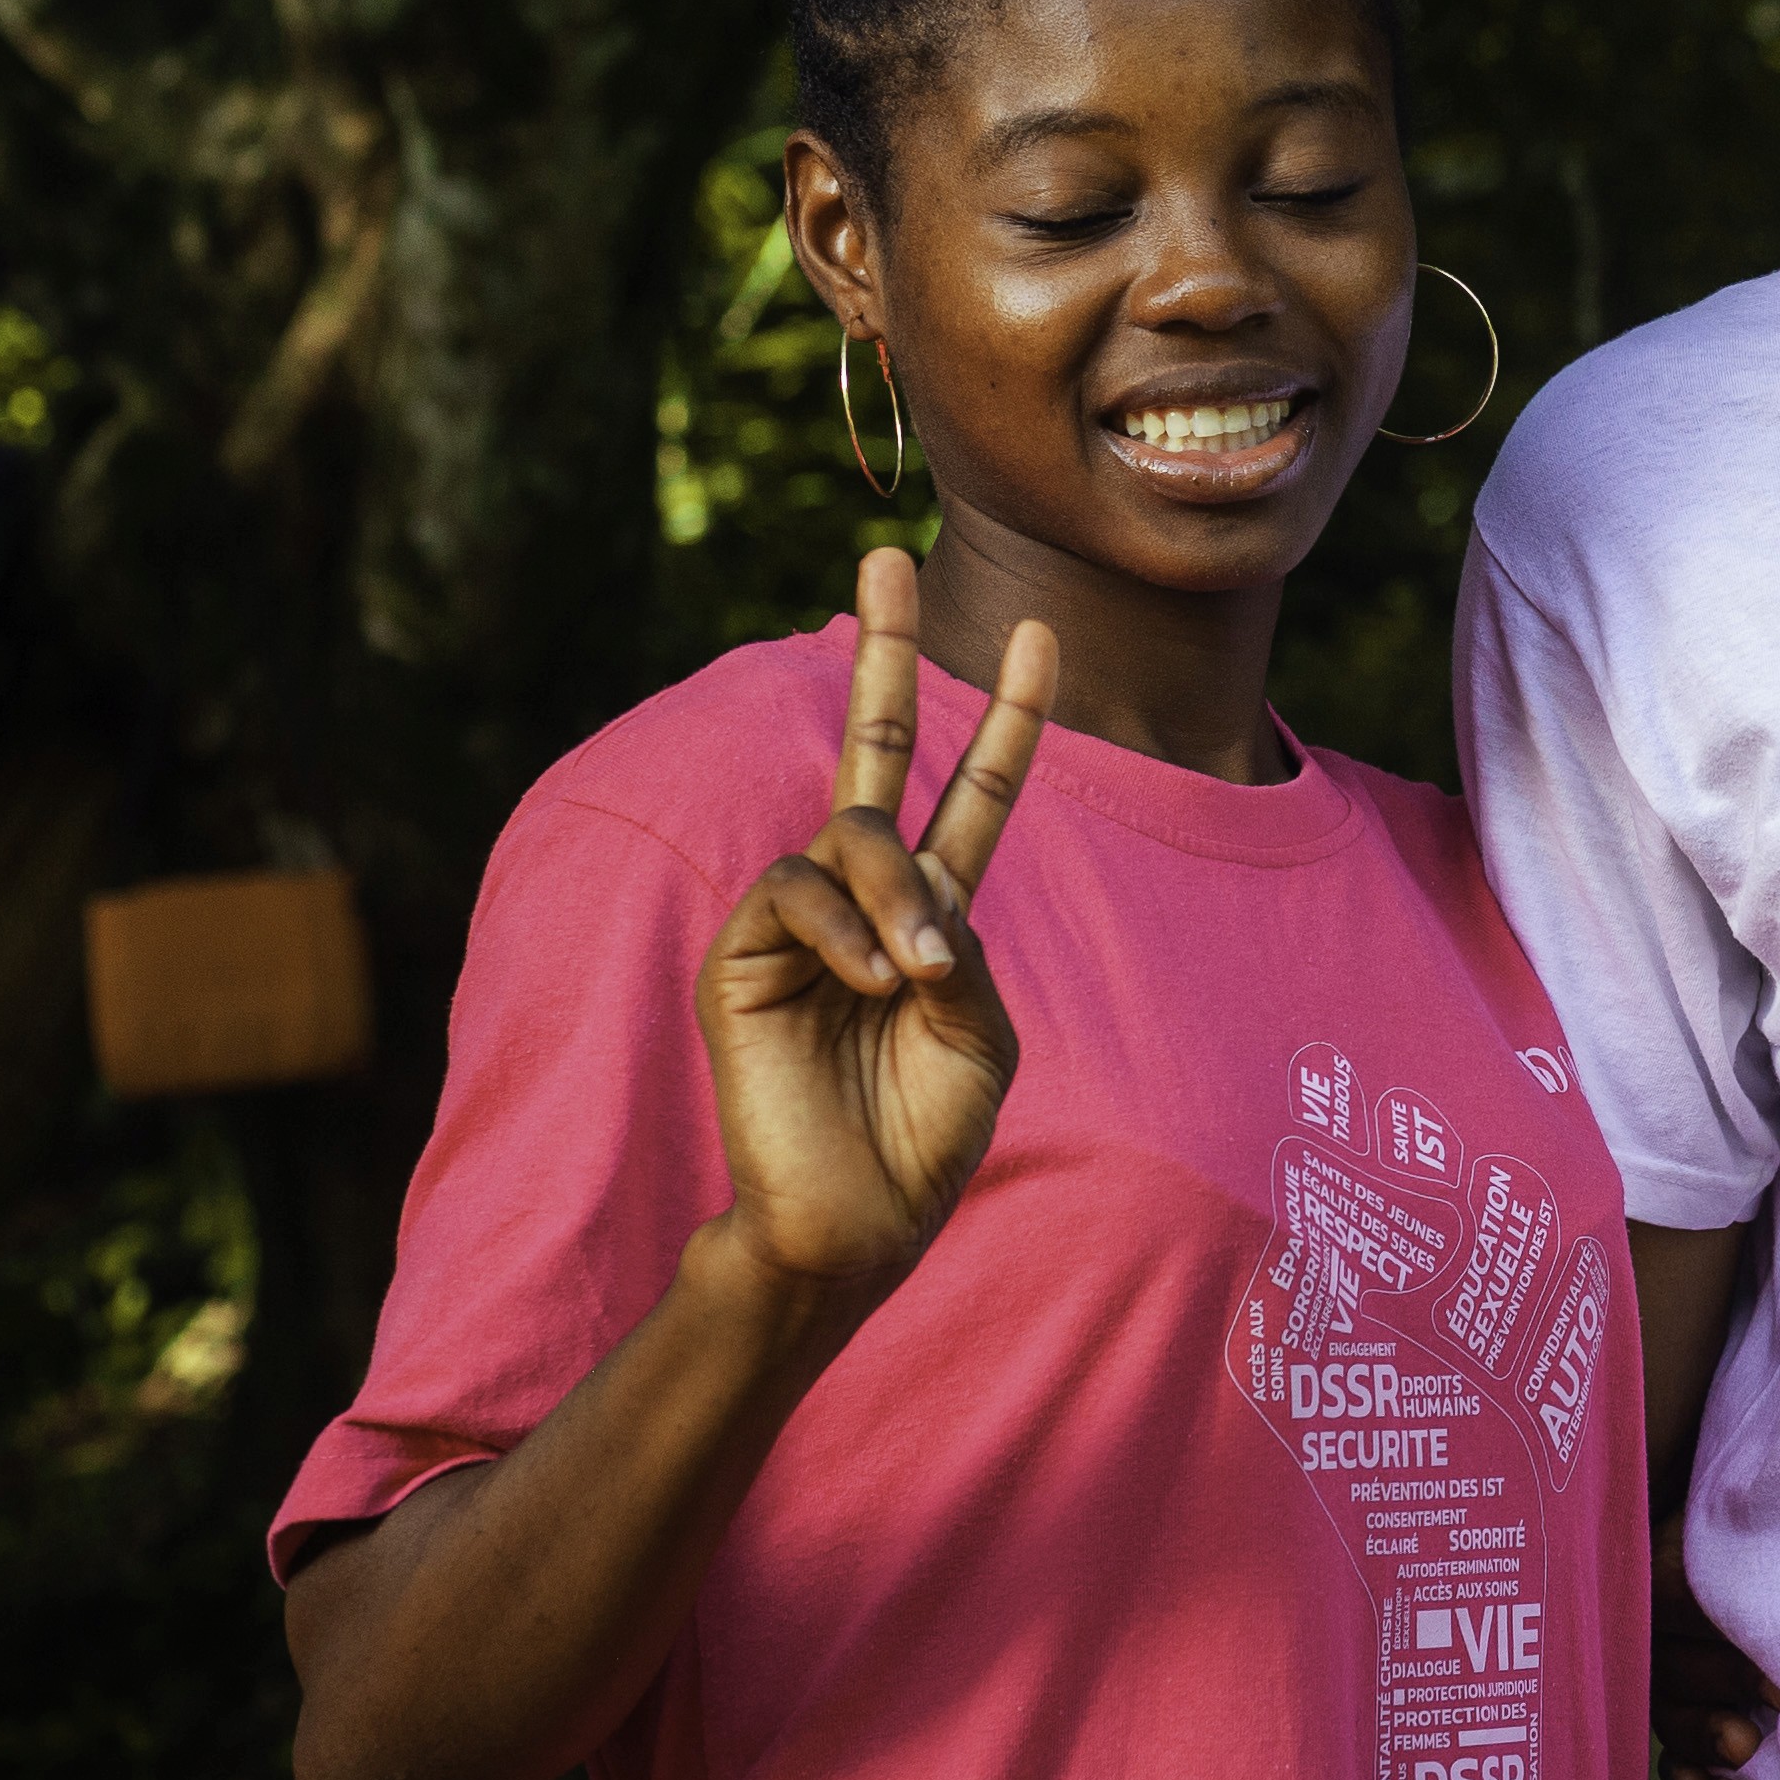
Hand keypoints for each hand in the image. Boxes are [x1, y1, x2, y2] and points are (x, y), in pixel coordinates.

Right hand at [699, 548, 1057, 1293]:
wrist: (857, 1220)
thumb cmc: (924, 1138)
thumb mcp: (979, 1030)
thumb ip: (961, 939)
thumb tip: (913, 892)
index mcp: (936, 914)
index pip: (974, 794)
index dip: (1007, 719)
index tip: (1039, 637)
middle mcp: (865, 899)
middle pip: (871, 749)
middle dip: (883, 653)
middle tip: (886, 559)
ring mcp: (799, 920)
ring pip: (848, 835)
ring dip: (896, 897)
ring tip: (915, 976)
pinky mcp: (740, 951)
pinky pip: (794, 888)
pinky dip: (845, 929)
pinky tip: (869, 983)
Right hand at [1649, 1513, 1779, 1779]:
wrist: (1776, 1515)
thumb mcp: (1752, 1521)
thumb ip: (1761, 1543)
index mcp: (1667, 1549)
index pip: (1673, 1594)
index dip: (1717, 1629)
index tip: (1775, 1659)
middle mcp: (1651, 1603)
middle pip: (1667, 1655)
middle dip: (1720, 1680)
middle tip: (1776, 1701)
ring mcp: (1656, 1653)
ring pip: (1662, 1701)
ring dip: (1699, 1729)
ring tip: (1745, 1748)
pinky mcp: (1670, 1695)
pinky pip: (1658, 1739)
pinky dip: (1680, 1767)